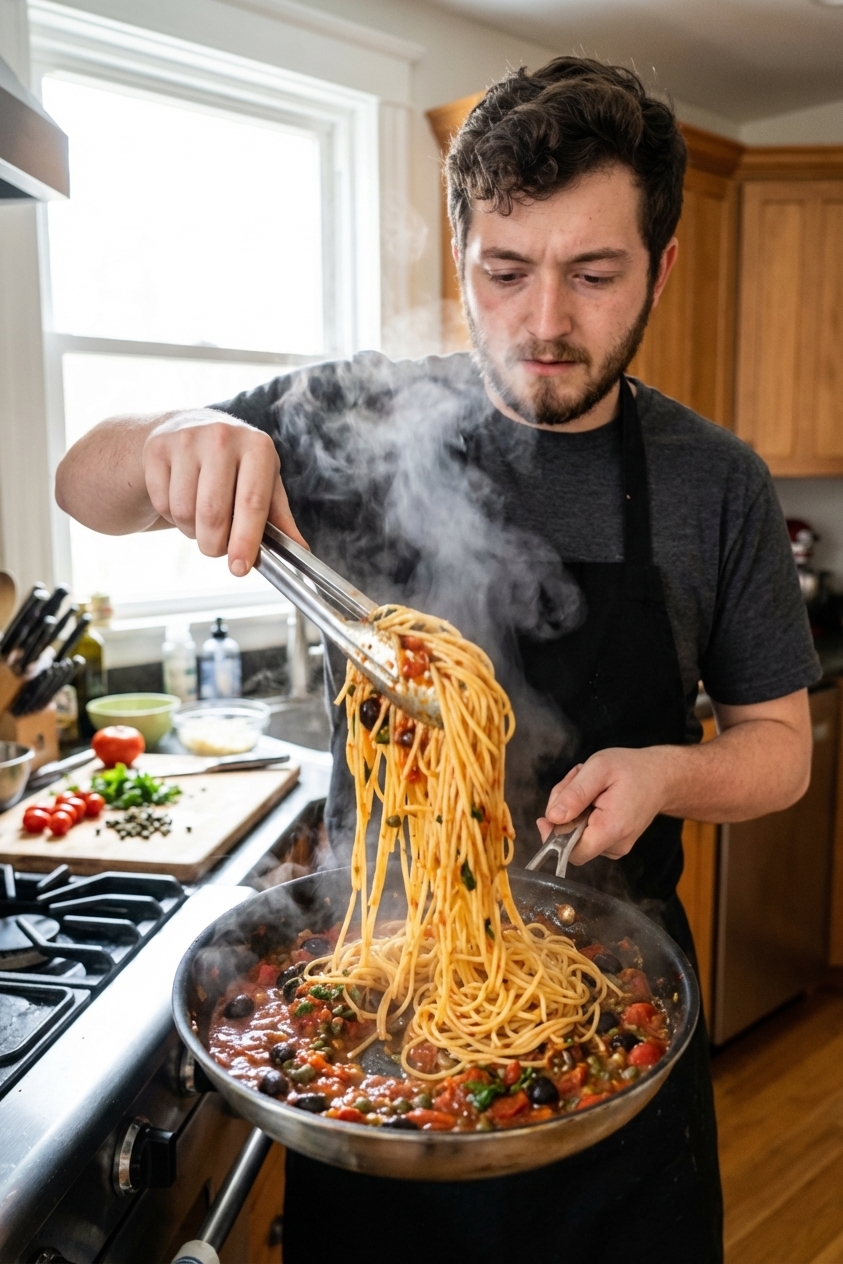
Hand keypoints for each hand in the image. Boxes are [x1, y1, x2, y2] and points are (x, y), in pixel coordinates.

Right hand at [143, 409, 306, 575]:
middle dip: (215, 544)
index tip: (239, 568)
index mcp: (257, 447)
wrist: (192, 429)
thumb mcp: (264, 483)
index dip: (245, 540)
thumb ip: (279, 519)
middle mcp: (223, 437)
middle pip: (213, 513)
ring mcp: (186, 439)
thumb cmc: (236, 465)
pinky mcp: (157, 448)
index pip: (252, 503)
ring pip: (184, 512)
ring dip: (192, 530)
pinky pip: (162, 503)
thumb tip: (300, 551)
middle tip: (218, 547)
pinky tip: (183, 500)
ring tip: (202, 518)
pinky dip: (171, 516)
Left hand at [536, 747, 675, 865]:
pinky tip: (594, 794)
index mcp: (612, 829)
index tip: (552, 810)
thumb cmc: (632, 769)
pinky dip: (582, 812)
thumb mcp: (599, 768)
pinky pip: (585, 832)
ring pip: (575, 835)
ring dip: (573, 808)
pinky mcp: (613, 842)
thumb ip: (575, 793)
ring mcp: (615, 847)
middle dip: (564, 810)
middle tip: (576, 780)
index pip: (571, 852)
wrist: (660, 776)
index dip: (555, 834)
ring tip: (590, 784)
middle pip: (570, 841)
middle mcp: (615, 845)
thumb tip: (553, 818)